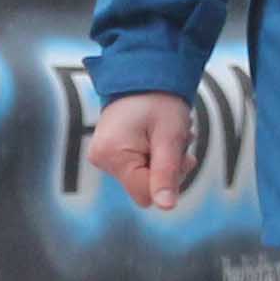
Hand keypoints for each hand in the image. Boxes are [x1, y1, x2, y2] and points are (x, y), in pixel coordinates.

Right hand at [86, 90, 194, 207]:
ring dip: (162, 161)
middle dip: (166, 169)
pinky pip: (137, 168)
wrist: (144, 73)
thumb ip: (166, 173)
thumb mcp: (170, 137)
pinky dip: (153, 156)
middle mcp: (101, 158)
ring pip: (143, 178)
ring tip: (166, 135)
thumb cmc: (159, 100)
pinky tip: (157, 137)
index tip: (177, 155)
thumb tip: (166, 207)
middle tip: (176, 143)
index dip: (167, 179)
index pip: (146, 194)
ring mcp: (103, 156)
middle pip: (144, 188)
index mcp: (113, 154)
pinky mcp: (108, 152)